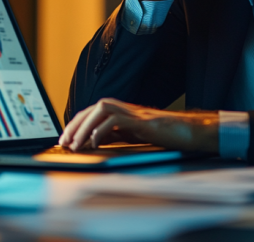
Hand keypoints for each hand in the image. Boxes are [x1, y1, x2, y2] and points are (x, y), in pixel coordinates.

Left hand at [59, 98, 218, 152]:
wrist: (188, 132)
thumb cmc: (164, 134)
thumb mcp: (133, 135)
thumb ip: (115, 134)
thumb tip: (92, 141)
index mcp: (122, 112)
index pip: (92, 112)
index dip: (75, 124)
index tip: (64, 140)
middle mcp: (126, 108)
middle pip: (93, 108)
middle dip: (75, 125)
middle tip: (65, 143)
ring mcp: (134, 113)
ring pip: (101, 109)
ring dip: (86, 126)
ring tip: (77, 144)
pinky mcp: (143, 121)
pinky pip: (117, 121)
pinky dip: (102, 131)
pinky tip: (96, 143)